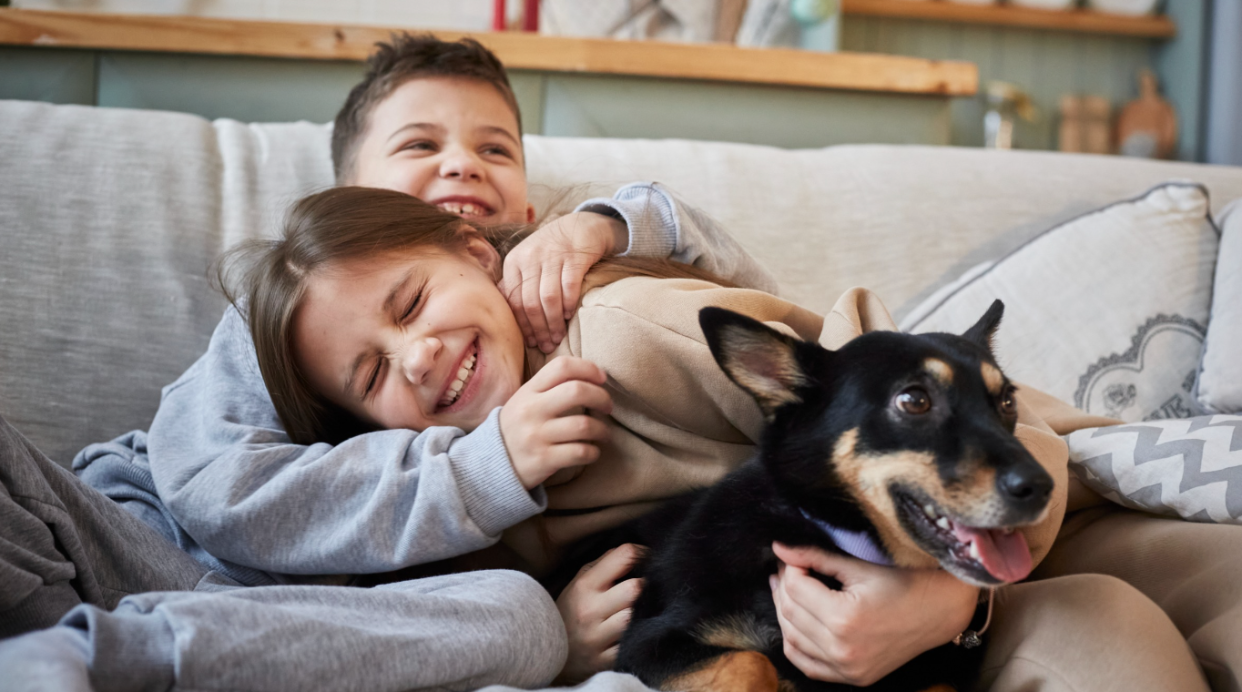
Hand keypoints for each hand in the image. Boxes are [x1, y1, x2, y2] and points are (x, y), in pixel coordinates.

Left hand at [499, 211, 627, 353]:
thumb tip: (508, 318)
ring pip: (548, 298)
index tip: (531, 343)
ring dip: (553, 322)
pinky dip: (568, 304)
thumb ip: (517, 284)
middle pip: (530, 302)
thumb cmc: (552, 251)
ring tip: (558, 337)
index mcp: (514, 262)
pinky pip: (569, 286)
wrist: (580, 226)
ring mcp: (553, 255)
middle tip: (547, 345)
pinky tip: (569, 316)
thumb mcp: (528, 262)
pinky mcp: (575, 255)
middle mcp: (530, 257)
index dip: (522, 325)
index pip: (514, 301)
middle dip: (538, 329)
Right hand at [499, 356, 612, 488]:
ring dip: (603, 430)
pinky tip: (593, 451)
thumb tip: (590, 377)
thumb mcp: (524, 401)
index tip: (602, 378)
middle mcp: (532, 410)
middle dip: (602, 397)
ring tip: (604, 433)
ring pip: (584, 425)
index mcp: (528, 391)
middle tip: (608, 407)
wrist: (489, 465)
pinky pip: (580, 452)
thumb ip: (550, 387)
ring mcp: (536, 435)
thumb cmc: (517, 428)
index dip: (588, 368)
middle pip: (577, 391)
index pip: (562, 366)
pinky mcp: (543, 460)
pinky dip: (594, 452)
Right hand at [555, 543, 645, 683]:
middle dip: (647, 585)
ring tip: (643, 610)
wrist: (548, 653)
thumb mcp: (579, 582)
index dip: (644, 553)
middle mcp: (590, 610)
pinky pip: (631, 645)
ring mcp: (596, 638)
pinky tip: (636, 632)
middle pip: (635, 588)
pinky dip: (637, 637)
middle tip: (651, 587)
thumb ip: (605, 564)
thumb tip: (637, 551)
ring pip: (635, 618)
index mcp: (585, 586)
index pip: (624, 556)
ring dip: (644, 613)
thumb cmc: (571, 611)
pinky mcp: (604, 661)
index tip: (650, 559)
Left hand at [769, 542, 977, 686]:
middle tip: (788, 571)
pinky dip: (795, 644)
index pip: (796, 589)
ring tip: (789, 592)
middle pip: (790, 615)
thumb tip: (779, 547)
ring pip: (792, 641)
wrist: (938, 612)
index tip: (793, 558)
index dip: (790, 569)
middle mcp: (843, 648)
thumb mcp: (858, 566)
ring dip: (785, 615)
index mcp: (845, 617)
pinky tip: (796, 623)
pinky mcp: (853, 678)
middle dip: (784, 589)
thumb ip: (815, 556)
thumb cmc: (902, 583)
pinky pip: (807, 665)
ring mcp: (847, 668)